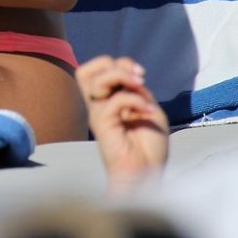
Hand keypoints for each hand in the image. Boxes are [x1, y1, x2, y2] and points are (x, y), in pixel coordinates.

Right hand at [75, 55, 167, 185]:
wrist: (148, 173)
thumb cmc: (150, 146)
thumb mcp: (149, 109)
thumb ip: (137, 91)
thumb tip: (129, 77)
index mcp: (109, 99)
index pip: (98, 69)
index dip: (120, 64)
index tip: (141, 75)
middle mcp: (99, 105)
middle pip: (87, 70)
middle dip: (115, 66)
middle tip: (138, 78)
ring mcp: (98, 114)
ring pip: (95, 80)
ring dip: (121, 76)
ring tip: (141, 86)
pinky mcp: (102, 124)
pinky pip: (114, 101)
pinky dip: (135, 99)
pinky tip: (147, 111)